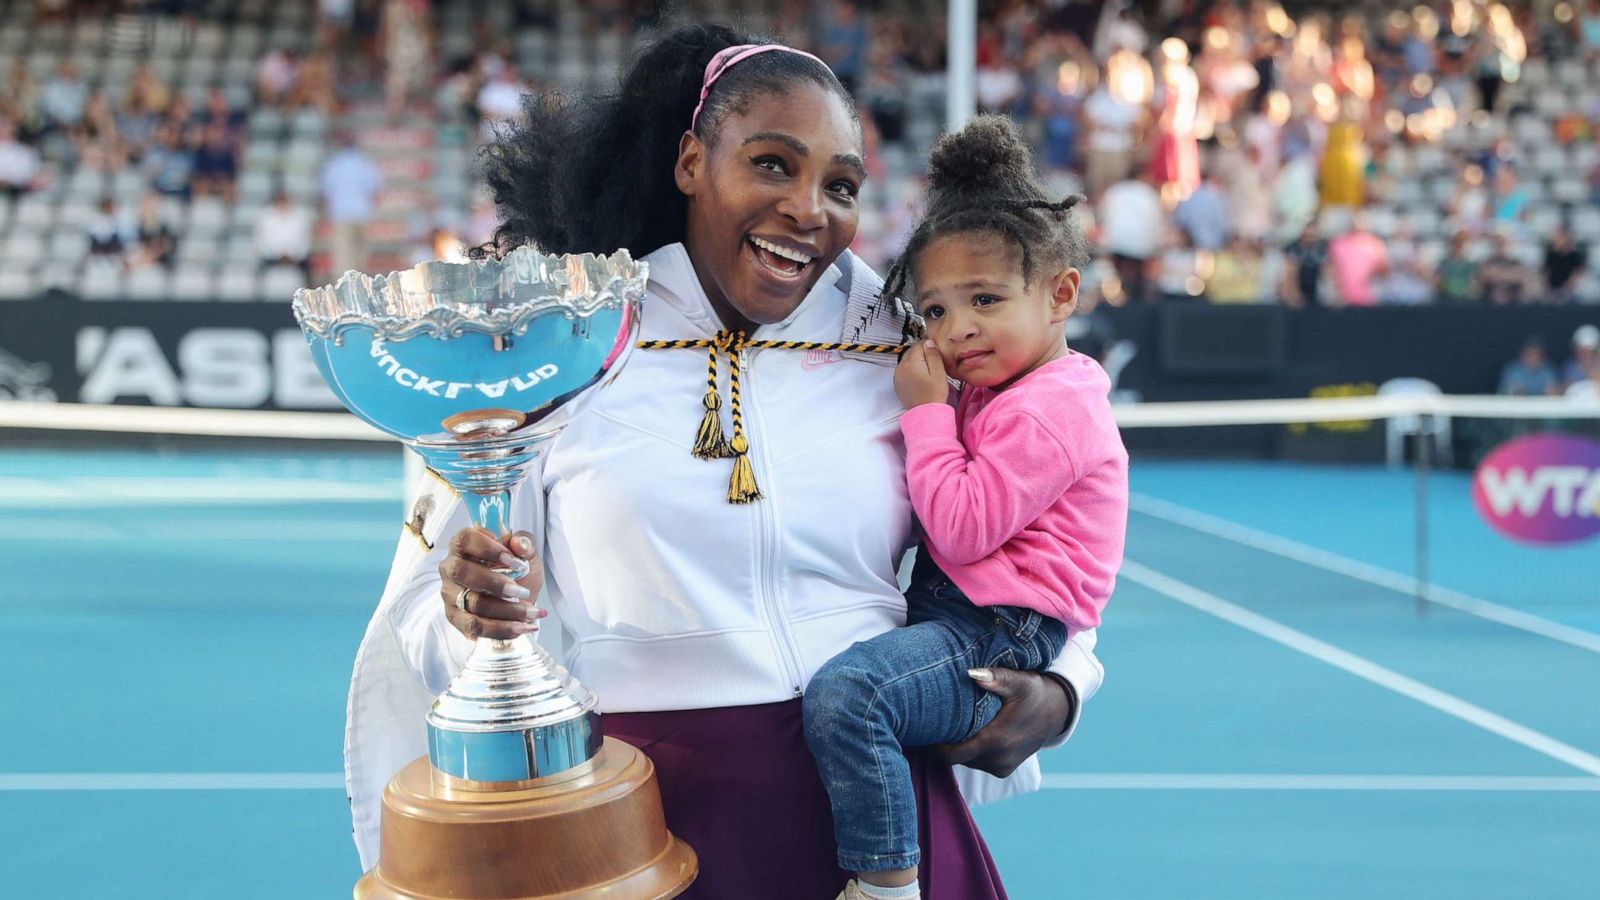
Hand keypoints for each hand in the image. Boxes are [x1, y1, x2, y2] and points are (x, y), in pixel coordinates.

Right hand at [439, 527, 545, 640]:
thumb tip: (519, 545)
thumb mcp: (525, 553)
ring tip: (532, 613)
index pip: (465, 540)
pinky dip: (502, 629)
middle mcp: (450, 568)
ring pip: (473, 604)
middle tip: (522, 591)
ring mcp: (450, 594)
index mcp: (463, 545)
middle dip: (496, 584)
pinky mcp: (455, 617)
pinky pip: (475, 627)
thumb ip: (525, 543)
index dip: (489, 549)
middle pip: (462, 572)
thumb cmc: (517, 569)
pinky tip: (523, 627)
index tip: (517, 562)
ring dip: (506, 611)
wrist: (519, 596)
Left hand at [894, 339, 949, 408]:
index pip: (919, 344)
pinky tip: (921, 378)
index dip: (930, 346)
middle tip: (935, 362)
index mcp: (910, 362)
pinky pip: (905, 371)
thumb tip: (928, 342)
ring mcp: (897, 376)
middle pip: (912, 352)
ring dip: (917, 362)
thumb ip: (933, 355)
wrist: (926, 414)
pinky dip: (912, 370)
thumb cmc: (934, 394)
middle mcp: (900, 367)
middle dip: (922, 354)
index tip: (937, 352)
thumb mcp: (938, 372)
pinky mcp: (898, 384)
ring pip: (908, 361)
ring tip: (928, 371)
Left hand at [933, 668, 1074, 777]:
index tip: (922, 729)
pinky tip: (966, 733)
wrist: (1056, 713)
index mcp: (996, 740)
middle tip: (928, 724)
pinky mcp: (1003, 770)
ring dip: (957, 748)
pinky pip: (977, 763)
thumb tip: (971, 673)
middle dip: (942, 744)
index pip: (952, 754)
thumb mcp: (1019, 681)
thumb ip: (995, 678)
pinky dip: (969, 751)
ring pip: (966, 761)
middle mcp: (998, 759)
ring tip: (946, 726)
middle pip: (956, 758)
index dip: (935, 745)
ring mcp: (1001, 767)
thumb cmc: (1034, 692)